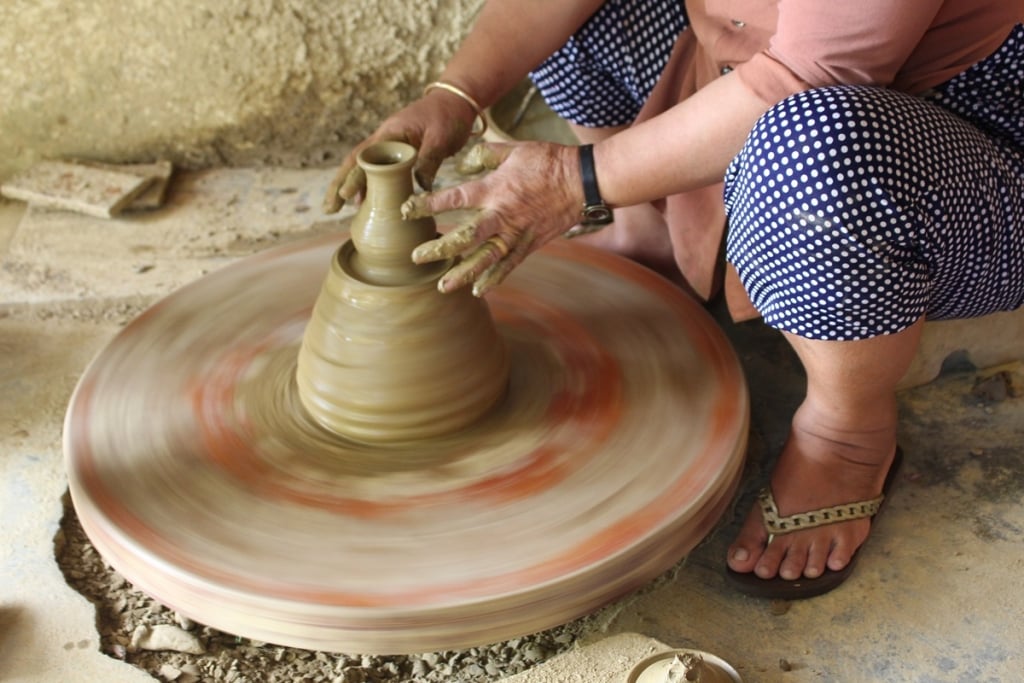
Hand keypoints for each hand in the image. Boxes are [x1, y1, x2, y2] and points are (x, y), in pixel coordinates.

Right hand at [323, 91, 479, 212]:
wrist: (455, 102)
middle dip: (339, 185)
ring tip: (334, 209)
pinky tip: (362, 203)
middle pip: (354, 163)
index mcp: (390, 133)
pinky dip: (367, 186)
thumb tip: (419, 189)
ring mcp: (388, 147)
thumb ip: (429, 161)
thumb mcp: (441, 138)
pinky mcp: (396, 154)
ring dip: (348, 187)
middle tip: (328, 209)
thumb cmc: (448, 116)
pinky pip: (377, 171)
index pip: (366, 157)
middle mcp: (383, 140)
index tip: (345, 195)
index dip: (354, 176)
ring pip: (361, 168)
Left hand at [402, 141, 581, 296]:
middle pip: (465, 237)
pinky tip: (478, 291)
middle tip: (417, 258)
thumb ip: (484, 155)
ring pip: (485, 259)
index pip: (452, 199)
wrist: (581, 180)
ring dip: (463, 274)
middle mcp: (501, 215)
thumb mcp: (512, 149)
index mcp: (493, 189)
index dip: (427, 205)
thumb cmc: (547, 161)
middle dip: (439, 248)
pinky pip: (509, 266)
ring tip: (443, 286)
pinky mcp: (530, 245)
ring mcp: (516, 234)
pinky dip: (494, 279)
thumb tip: (464, 163)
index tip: (406, 210)